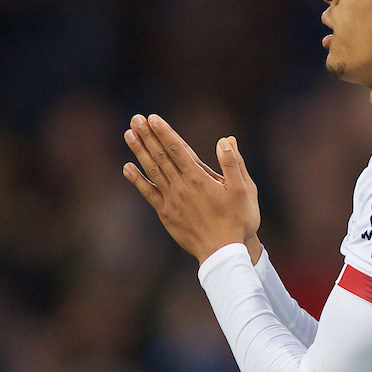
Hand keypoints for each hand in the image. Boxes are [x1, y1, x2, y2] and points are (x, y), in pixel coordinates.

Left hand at [123, 113, 260, 263]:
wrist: (223, 253)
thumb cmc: (238, 221)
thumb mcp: (244, 190)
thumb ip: (233, 164)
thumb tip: (225, 140)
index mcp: (199, 178)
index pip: (178, 149)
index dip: (164, 132)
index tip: (152, 118)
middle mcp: (181, 186)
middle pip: (161, 156)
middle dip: (147, 136)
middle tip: (135, 119)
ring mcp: (171, 200)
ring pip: (152, 170)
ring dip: (140, 151)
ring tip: (128, 134)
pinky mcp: (166, 214)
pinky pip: (148, 193)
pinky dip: (137, 180)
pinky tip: (127, 168)